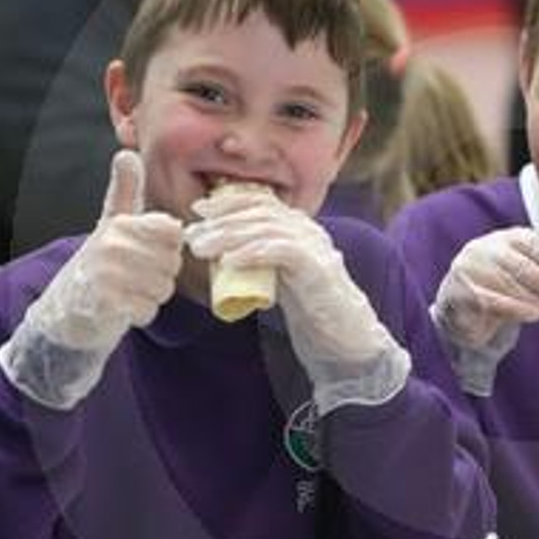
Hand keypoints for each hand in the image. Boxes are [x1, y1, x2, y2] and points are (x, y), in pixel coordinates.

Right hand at [0, 151, 183, 407]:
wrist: (64, 308)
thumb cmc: (98, 264)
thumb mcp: (111, 222)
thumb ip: (124, 191)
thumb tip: (127, 153)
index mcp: (120, 224)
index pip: (172, 231)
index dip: (167, 247)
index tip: (147, 251)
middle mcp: (112, 245)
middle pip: (172, 263)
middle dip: (160, 276)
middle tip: (134, 276)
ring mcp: (107, 275)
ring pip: (162, 288)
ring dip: (150, 296)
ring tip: (127, 291)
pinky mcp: (103, 303)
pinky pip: (147, 310)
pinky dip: (139, 314)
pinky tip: (121, 308)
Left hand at [185, 189, 407, 411]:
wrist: (345, 338)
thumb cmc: (308, 308)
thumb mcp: (277, 275)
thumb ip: (256, 259)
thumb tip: (215, 250)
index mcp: (299, 227)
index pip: (262, 201)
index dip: (228, 201)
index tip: (199, 210)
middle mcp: (309, 231)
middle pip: (261, 212)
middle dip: (222, 220)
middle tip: (193, 235)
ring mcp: (316, 248)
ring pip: (268, 229)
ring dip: (230, 236)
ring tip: (202, 248)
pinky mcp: (319, 269)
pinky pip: (284, 252)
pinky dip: (254, 253)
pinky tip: (231, 261)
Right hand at [434, 227, 538, 349]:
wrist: (461, 306)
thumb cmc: (503, 287)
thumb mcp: (528, 273)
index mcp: (507, 237)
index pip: (536, 245)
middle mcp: (487, 248)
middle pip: (527, 268)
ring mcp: (470, 268)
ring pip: (513, 286)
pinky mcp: (460, 292)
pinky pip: (492, 302)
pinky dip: (517, 309)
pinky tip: (535, 316)